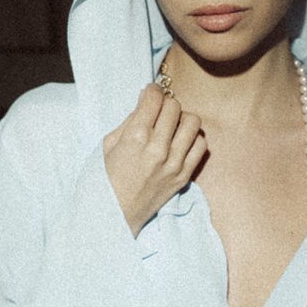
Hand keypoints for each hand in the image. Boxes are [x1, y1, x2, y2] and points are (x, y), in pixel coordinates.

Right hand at [103, 84, 206, 235]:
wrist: (113, 216)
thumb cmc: (105, 179)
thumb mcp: (109, 144)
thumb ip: (130, 120)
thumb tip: (146, 99)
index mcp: (135, 138)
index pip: (155, 98)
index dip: (152, 91)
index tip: (150, 94)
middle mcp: (158, 148)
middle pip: (174, 106)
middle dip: (165, 104)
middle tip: (158, 111)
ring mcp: (174, 163)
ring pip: (193, 122)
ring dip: (182, 119)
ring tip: (171, 126)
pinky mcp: (184, 176)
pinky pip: (201, 145)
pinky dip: (193, 139)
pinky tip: (180, 142)